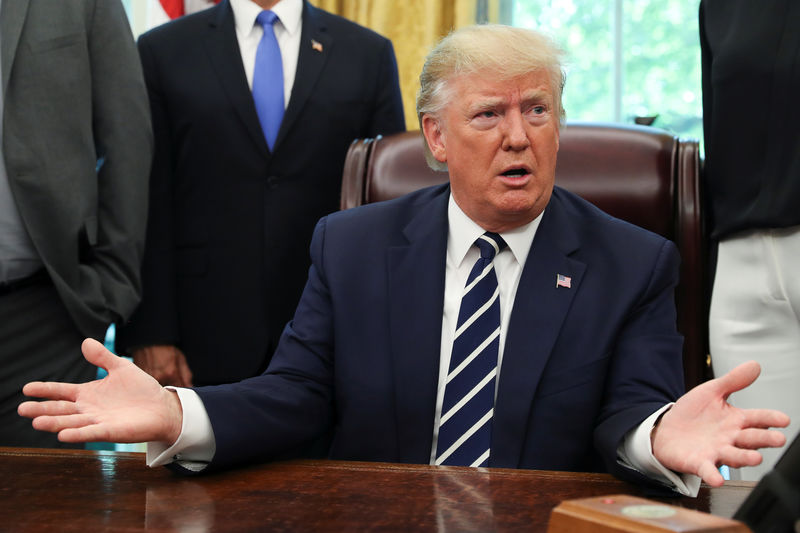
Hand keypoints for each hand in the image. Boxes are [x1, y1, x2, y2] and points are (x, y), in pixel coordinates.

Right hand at [17, 338, 183, 444]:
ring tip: (37, 422)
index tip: (27, 388)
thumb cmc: (140, 389)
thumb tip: (85, 341)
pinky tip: (63, 435)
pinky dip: (78, 433)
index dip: (45, 390)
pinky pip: (91, 432)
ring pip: (72, 422)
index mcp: (88, 393)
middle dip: (42, 409)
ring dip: (55, 423)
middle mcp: (89, 409)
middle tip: (23, 409)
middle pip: (61, 409)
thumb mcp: (121, 368)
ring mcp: (98, 421)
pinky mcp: (110, 431)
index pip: (62, 391)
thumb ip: (102, 357)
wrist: (162, 407)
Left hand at [652, 360, 789, 486]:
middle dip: (765, 439)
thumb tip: (754, 365)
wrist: (665, 430)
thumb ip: (733, 381)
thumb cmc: (692, 413)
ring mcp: (716, 451)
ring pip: (734, 456)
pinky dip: (713, 474)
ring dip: (745, 458)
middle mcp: (730, 438)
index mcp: (735, 420)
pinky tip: (718, 478)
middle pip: (751, 439)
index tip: (783, 419)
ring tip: (756, 458)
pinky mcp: (699, 462)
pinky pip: (708, 470)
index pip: (757, 418)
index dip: (770, 419)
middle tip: (778, 439)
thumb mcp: (711, 392)